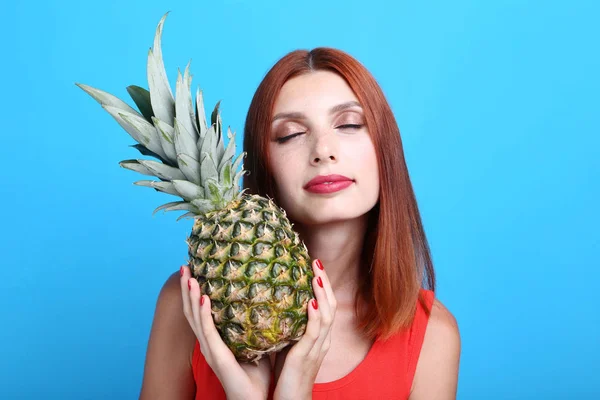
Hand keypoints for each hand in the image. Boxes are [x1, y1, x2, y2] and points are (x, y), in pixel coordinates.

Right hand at [180, 265, 271, 399]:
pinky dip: (204, 314)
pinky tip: (204, 299)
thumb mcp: (256, 345)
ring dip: (191, 296)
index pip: (200, 312)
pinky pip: (208, 333)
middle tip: (184, 266)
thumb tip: (269, 302)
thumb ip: (256, 327)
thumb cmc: (256, 377)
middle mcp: (209, 344)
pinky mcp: (218, 358)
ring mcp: (211, 350)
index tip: (194, 271)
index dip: (194, 292)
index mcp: (216, 340)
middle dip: (187, 289)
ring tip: (189, 277)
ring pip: (195, 318)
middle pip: (192, 311)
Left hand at [272, 259, 336, 399]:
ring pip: (327, 315)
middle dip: (324, 282)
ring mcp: (316, 348)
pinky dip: (315, 315)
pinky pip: (314, 332)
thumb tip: (271, 307)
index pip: (325, 305)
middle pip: (330, 305)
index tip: (313, 266)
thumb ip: (285, 328)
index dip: (321, 286)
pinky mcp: (306, 356)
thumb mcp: (287, 346)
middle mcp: (322, 340)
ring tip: (316, 274)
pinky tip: (311, 301)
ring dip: (322, 293)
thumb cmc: (286, 377)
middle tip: (316, 261)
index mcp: (318, 337)